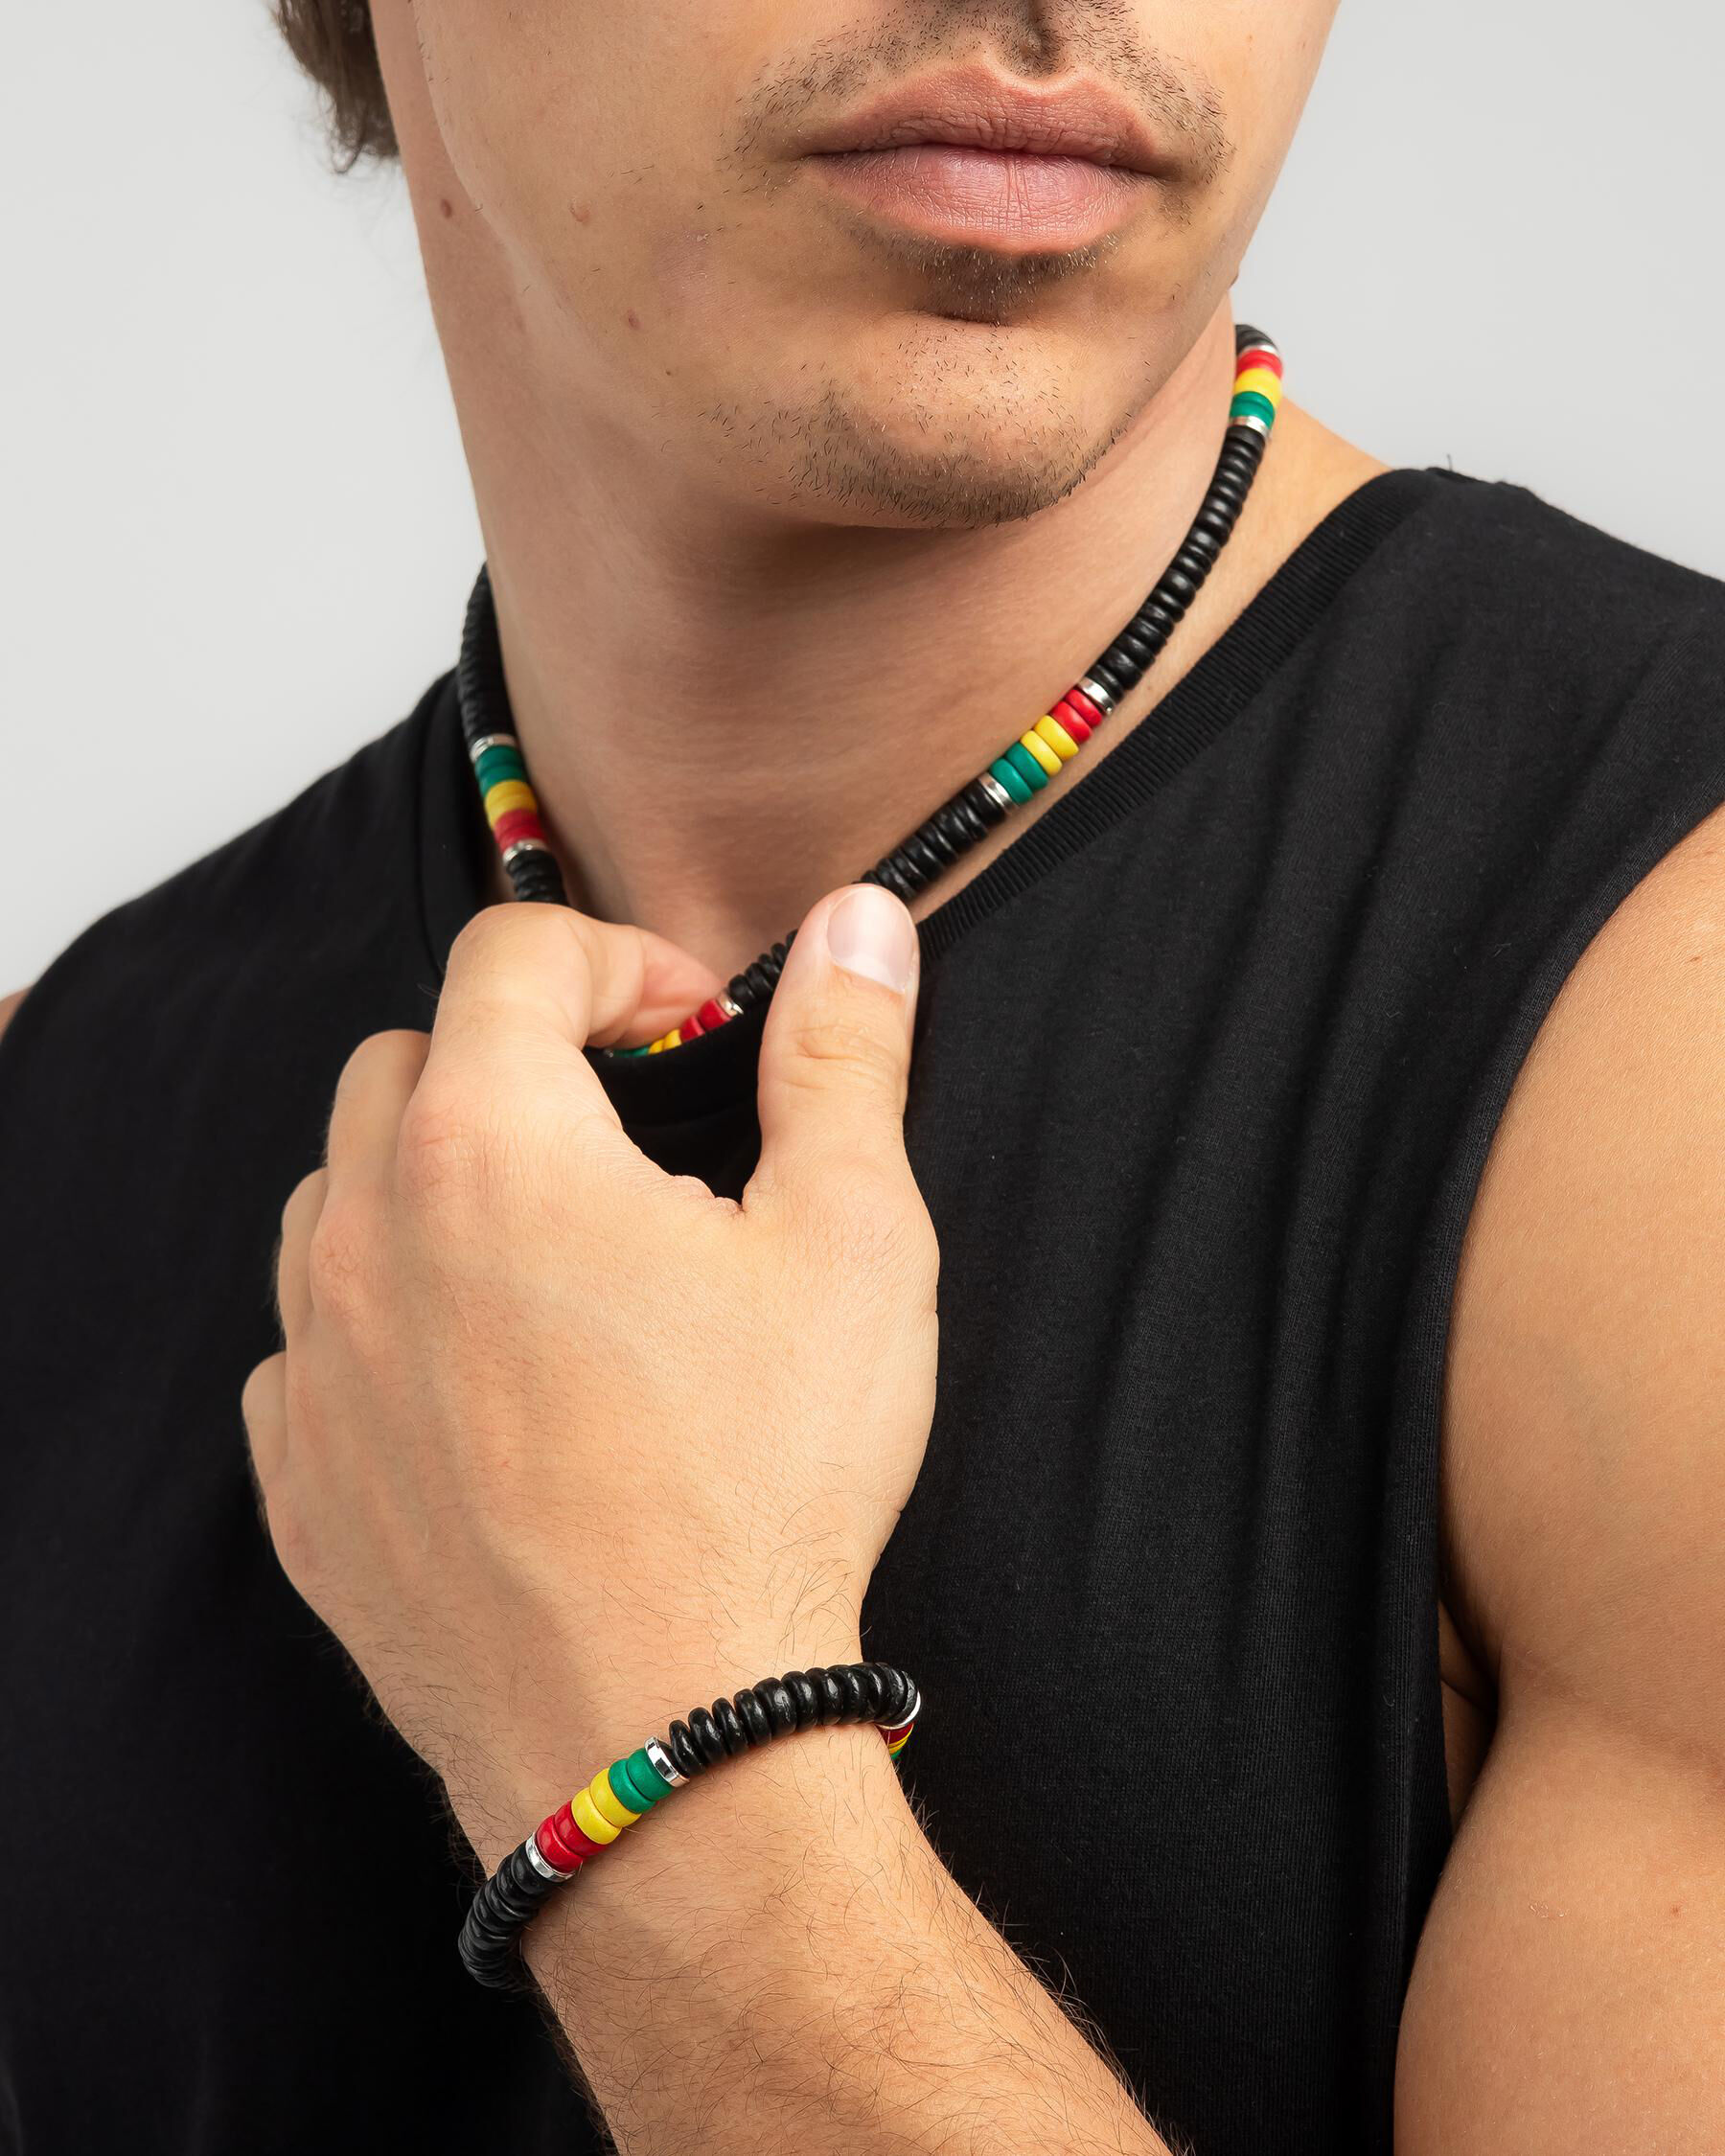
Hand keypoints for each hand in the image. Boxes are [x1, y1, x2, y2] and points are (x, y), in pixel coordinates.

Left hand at [241, 884, 936, 1867]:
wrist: (667, 1742)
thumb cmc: (760, 1489)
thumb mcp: (851, 1245)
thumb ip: (842, 1059)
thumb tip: (860, 927)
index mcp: (493, 1146)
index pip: (511, 953)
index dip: (618, 957)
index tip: (691, 1025)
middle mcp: (368, 1237)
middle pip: (406, 1057)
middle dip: (518, 1052)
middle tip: (633, 1125)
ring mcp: (316, 1366)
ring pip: (336, 1195)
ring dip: (435, 1176)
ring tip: (556, 1249)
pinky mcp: (301, 1483)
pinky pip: (307, 1344)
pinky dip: (384, 1316)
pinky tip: (486, 1376)